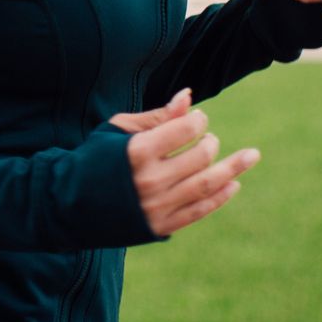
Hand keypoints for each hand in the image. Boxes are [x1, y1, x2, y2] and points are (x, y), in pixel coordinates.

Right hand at [109, 88, 258, 236]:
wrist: (70, 203)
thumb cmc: (95, 158)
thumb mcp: (119, 129)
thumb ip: (157, 116)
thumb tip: (189, 96)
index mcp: (138, 150)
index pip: (184, 130)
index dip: (197, 121)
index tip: (198, 119)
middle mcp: (150, 179)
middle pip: (200, 157)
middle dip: (211, 142)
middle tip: (209, 138)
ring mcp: (157, 205)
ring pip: (206, 185)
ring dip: (232, 168)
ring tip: (251, 155)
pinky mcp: (160, 225)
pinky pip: (199, 210)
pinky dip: (220, 196)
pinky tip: (233, 183)